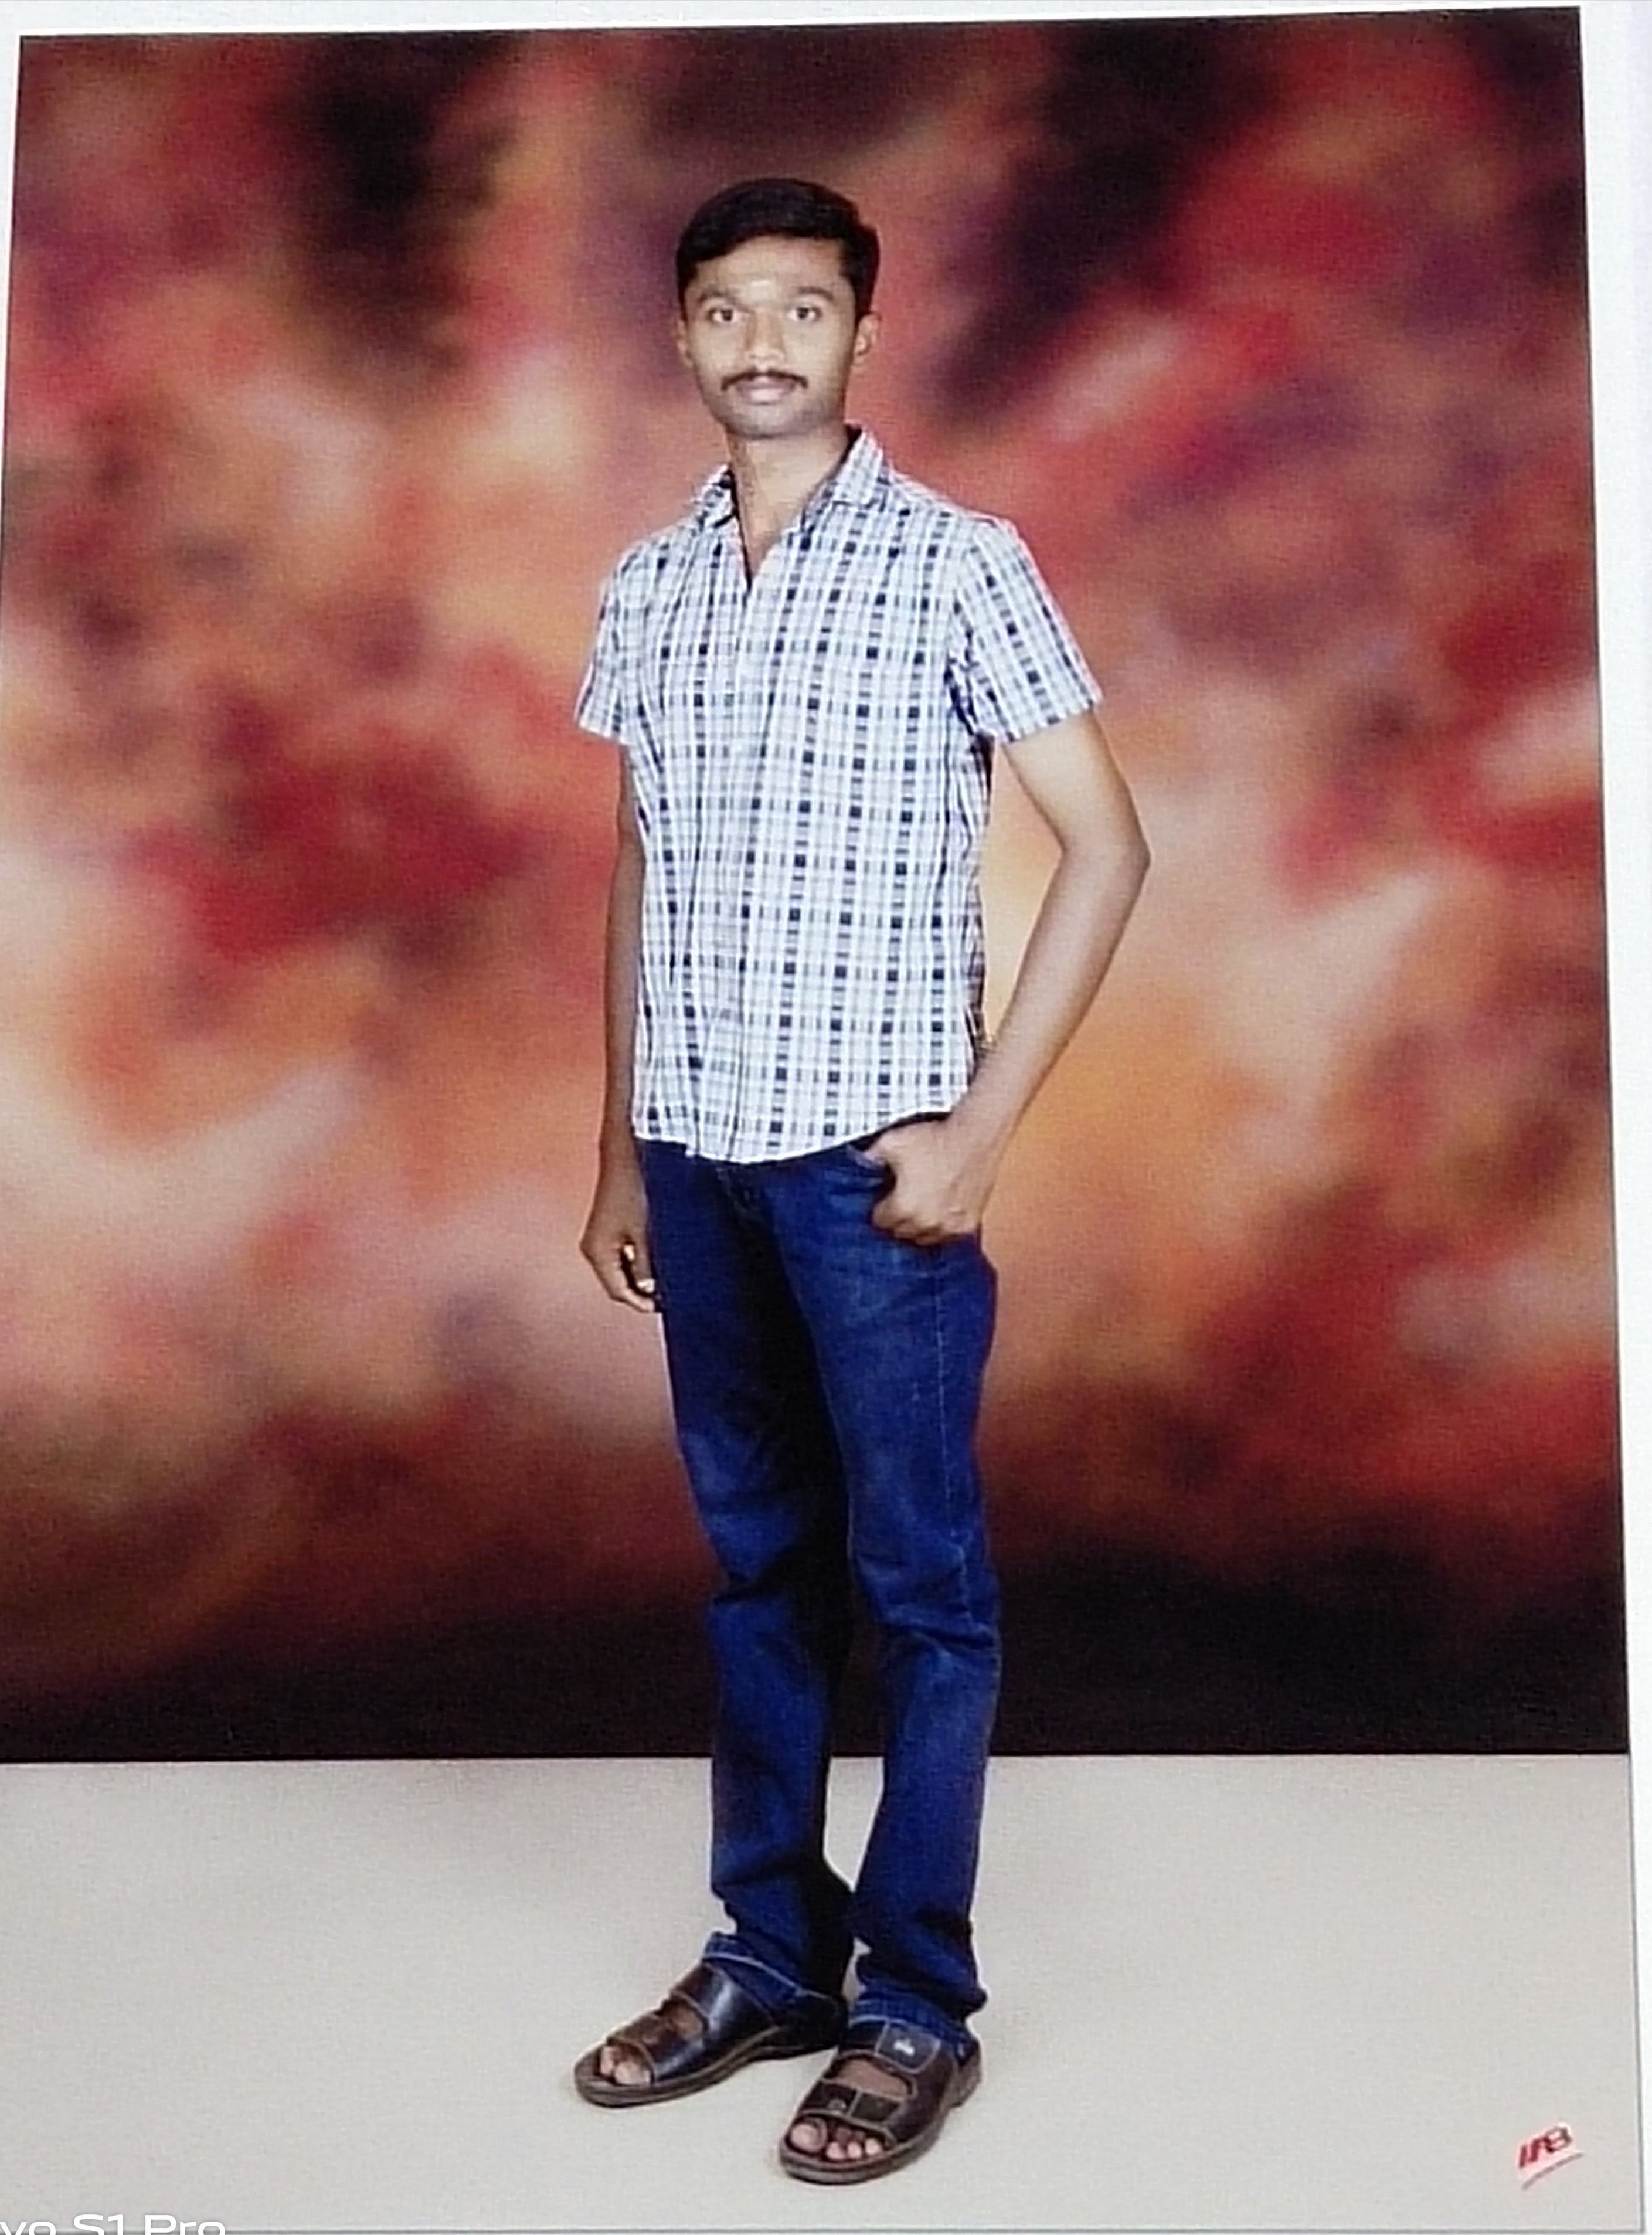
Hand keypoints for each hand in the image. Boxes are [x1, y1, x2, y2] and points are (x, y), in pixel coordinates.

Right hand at [580, 1152, 657, 1310]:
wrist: (627, 1154)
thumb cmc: (635, 1189)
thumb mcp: (646, 1233)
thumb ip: (648, 1266)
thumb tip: (652, 1289)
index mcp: (597, 1252)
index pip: (619, 1291)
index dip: (642, 1303)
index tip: (665, 1307)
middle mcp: (593, 1247)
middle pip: (618, 1282)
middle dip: (642, 1291)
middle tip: (669, 1296)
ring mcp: (599, 1237)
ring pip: (621, 1269)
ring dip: (641, 1276)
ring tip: (667, 1279)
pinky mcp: (608, 1227)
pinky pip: (622, 1255)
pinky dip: (638, 1262)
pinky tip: (657, 1260)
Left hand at [865, 1115, 1001, 1244]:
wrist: (975, 1136)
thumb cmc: (935, 1139)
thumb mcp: (892, 1142)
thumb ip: (869, 1157)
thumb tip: (857, 1164)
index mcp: (903, 1208)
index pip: (880, 1223)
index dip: (879, 1209)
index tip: (884, 1199)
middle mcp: (926, 1224)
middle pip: (901, 1233)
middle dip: (898, 1219)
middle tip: (902, 1200)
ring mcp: (949, 1227)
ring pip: (925, 1238)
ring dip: (920, 1226)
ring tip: (921, 1206)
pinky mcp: (968, 1225)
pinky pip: (948, 1236)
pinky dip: (942, 1227)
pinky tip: (940, 1210)